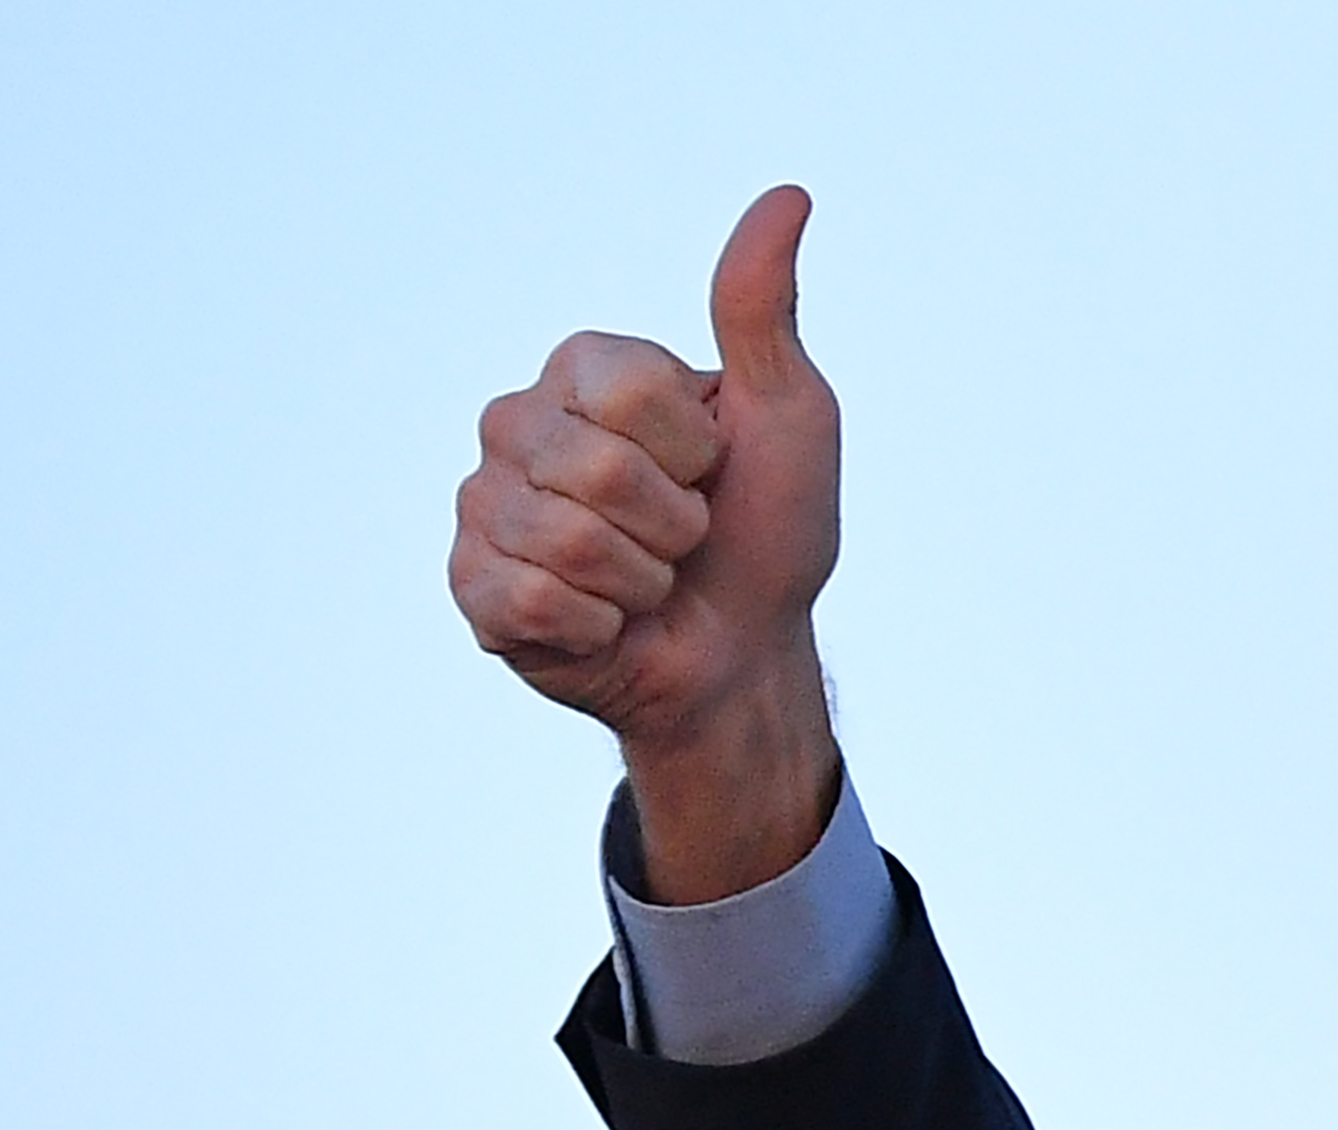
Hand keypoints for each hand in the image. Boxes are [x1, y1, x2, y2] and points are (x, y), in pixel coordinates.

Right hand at [451, 186, 843, 903]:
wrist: (748, 651)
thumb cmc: (768, 530)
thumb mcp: (788, 415)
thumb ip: (761, 309)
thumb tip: (789, 196)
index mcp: (583, 372)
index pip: (627, 390)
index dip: (695, 450)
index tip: (711, 469)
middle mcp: (517, 424)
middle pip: (598, 470)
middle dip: (672, 525)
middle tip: (682, 537)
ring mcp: (485, 505)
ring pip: (565, 541)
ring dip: (640, 580)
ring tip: (647, 579)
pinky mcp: (472, 588)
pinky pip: (530, 602)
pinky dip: (597, 627)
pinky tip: (604, 621)